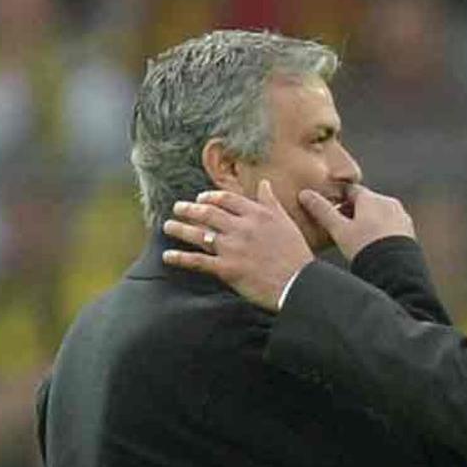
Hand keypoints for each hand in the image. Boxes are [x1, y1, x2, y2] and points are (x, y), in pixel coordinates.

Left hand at [162, 179, 311, 310]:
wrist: (298, 282)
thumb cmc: (295, 253)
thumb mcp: (286, 221)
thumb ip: (271, 201)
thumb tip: (264, 183)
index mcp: (257, 214)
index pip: (227, 199)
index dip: (210, 197)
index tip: (201, 198)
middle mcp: (242, 228)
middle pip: (208, 213)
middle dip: (189, 209)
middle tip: (177, 207)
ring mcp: (233, 248)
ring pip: (199, 234)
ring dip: (180, 229)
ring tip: (167, 226)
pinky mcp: (227, 269)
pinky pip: (198, 261)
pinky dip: (180, 258)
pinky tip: (168, 256)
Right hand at [301, 184, 415, 261]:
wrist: (396, 271)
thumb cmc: (365, 248)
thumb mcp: (339, 230)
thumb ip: (322, 211)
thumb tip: (305, 194)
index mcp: (371, 198)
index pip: (350, 190)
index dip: (337, 198)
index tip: (329, 208)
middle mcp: (389, 203)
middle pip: (366, 202)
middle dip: (352, 211)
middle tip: (339, 227)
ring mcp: (401, 217)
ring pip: (379, 214)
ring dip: (367, 221)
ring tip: (355, 239)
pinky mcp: (409, 231)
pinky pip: (390, 226)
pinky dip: (380, 231)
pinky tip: (372, 245)